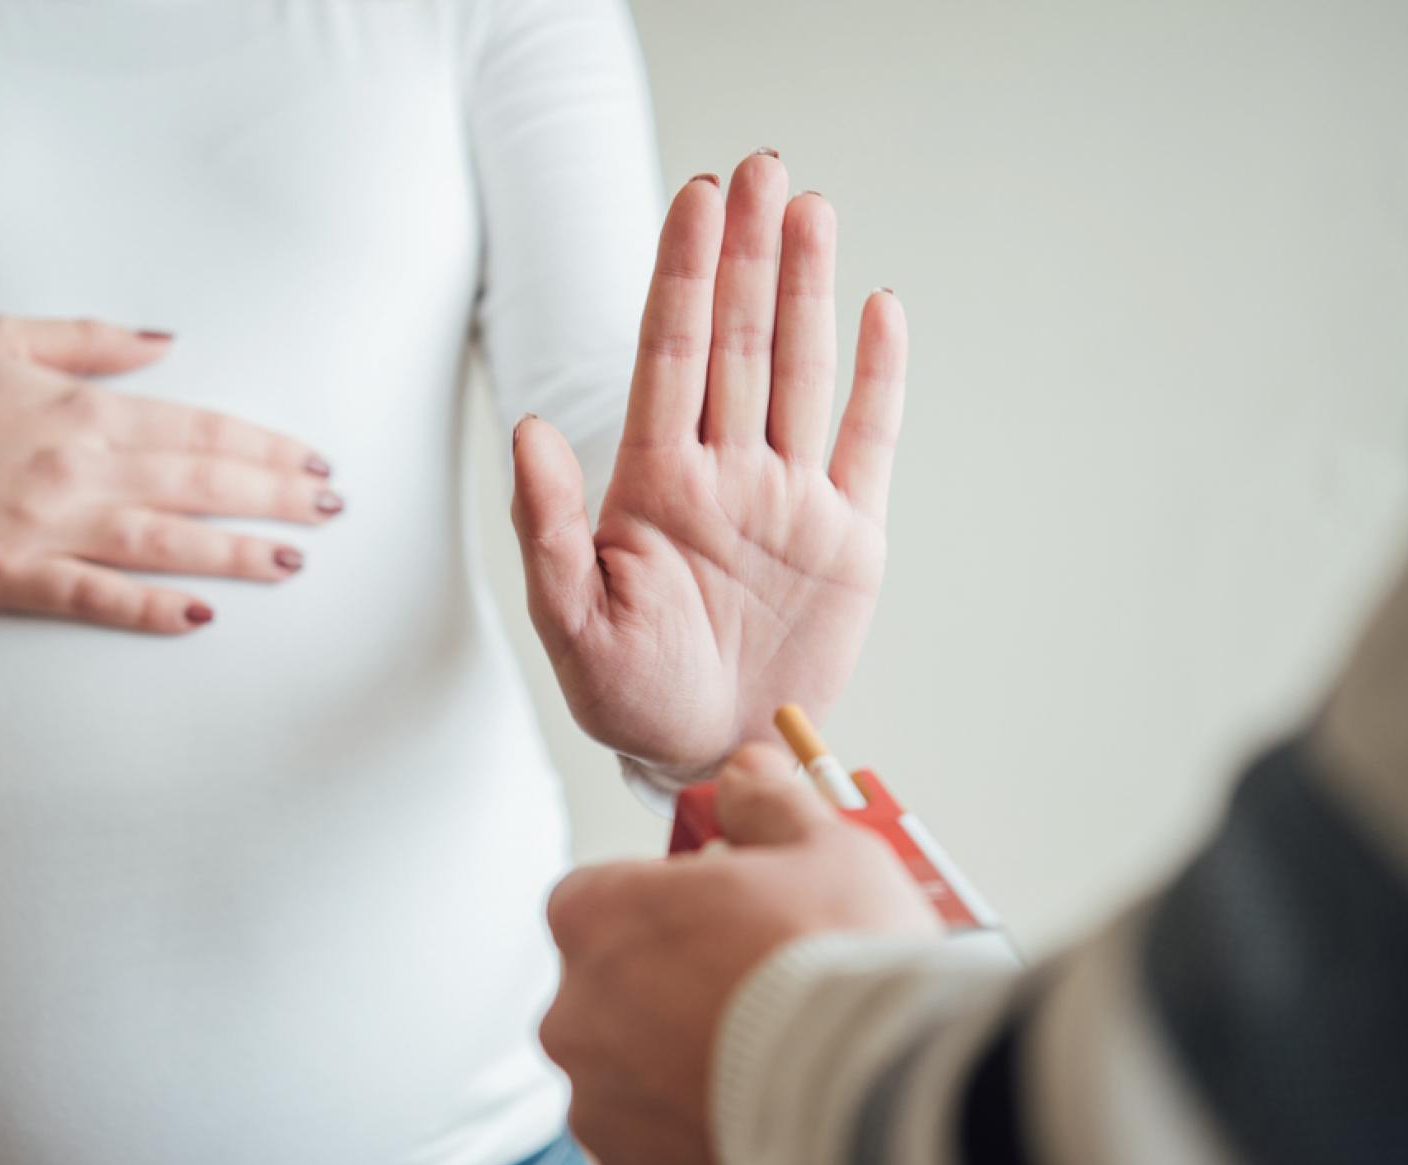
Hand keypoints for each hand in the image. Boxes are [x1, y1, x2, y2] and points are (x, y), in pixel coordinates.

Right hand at [0, 316, 342, 632]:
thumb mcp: (5, 340)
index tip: (313, 462)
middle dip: (276, 497)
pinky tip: (202, 616)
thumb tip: (168, 341)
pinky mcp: (14, 576)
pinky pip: (97, 596)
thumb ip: (93, 341)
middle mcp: (78, 466)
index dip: (265, 448)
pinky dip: (151, 607)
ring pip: (167, 542)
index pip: (200, 429)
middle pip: (201, 483)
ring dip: (238, 553)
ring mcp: (48, 525)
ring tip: (295, 561)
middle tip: (334, 511)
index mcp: (84, 410)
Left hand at [513, 152, 907, 774]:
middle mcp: (724, 472)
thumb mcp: (573, 624)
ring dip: (806, 290)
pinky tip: (879, 308)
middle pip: (737, 341)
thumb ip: (550, 530)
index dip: (683, 275)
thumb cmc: (628, 695)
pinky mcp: (848, 535)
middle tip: (760, 168)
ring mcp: (789, 497)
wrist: (708, 752)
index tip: (697, 198)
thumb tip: (528, 431)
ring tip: (811, 207)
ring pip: (799, 370)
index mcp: (655, 484)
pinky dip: (877, 377)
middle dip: (747, 255)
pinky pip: (866, 439)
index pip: (670, 355)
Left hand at [540, 744, 938, 1164]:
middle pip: (611, 992)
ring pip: (632, 1079)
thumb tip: (746, 772)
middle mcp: (577, 1018)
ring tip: (779, 1066)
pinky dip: (703, 1143)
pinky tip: (773, 1124)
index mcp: (598, 921)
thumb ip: (770, 800)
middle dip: (670, 989)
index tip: (722, 916)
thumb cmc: (842, 965)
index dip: (661, 904)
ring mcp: (603, 1111)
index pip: (595, 899)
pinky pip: (661, 1155)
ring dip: (684, 1070)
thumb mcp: (825, 845)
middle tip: (760, 990)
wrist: (877, 1114)